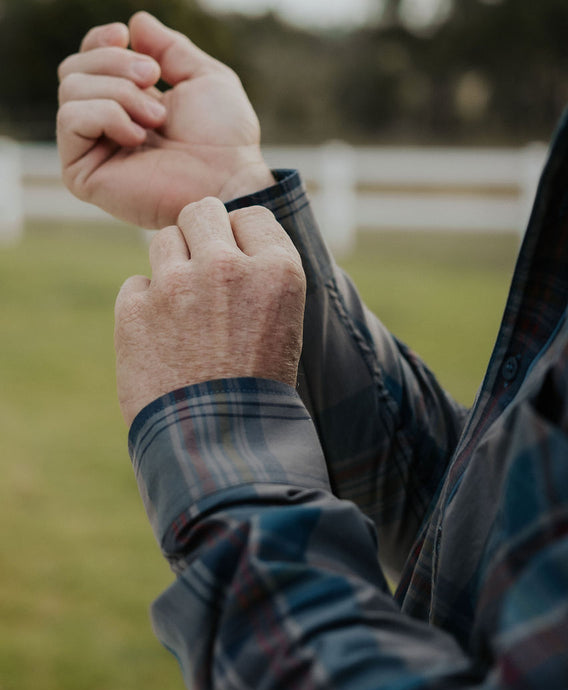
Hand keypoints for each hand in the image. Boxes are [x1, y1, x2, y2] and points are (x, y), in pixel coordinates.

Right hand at [57, 11, 274, 228]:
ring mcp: (93, 154)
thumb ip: (170, 48)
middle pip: (72, 70)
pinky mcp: (84, 176)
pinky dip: (106, 114)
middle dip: (114, 63)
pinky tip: (137, 135)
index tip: (123, 33)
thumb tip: (135, 22)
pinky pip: (71, 120)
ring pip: (71, 90)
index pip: (86, 64)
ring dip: (119, 91)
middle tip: (153, 78)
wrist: (228, 179)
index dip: (98, 43)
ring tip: (156, 117)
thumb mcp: (203, 76)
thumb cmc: (225, 139)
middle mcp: (105, 130)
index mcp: (129, 107)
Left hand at [114, 198, 305, 425]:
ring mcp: (176, 285)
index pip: (252, 217)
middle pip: (202, 213)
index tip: (241, 268)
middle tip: (205, 280)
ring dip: (173, 269)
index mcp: (277, 271)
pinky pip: (136, 285)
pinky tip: (163, 344)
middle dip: (202, 238)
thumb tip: (227, 239)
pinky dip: (145, 308)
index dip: (243, 240)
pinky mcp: (134, 308)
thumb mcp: (283, 326)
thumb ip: (258, 276)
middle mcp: (226, 267)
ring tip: (186, 318)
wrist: (217, 447)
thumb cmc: (257, 391)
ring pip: (165, 241)